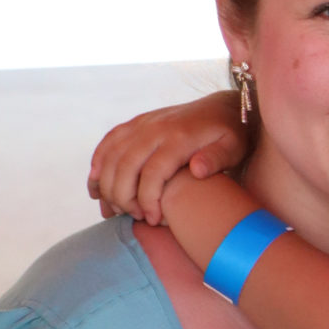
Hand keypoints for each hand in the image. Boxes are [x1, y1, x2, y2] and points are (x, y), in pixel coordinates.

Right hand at [87, 89, 247, 224]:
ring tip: (111, 211)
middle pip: (125, 166)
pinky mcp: (137, 123)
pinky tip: (95, 186)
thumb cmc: (231, 135)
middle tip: (134, 218)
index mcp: (179, 138)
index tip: (153, 221)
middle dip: (123, 198)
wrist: (223, 107)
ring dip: (105, 184)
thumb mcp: (233, 148)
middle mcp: (156, 128)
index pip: (152, 173)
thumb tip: (196, 170)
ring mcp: (143, 124)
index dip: (147, 200)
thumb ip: (216, 159)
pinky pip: (109, 142)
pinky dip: (98, 163)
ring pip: (111, 155)